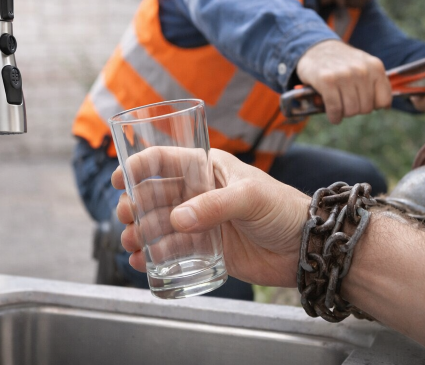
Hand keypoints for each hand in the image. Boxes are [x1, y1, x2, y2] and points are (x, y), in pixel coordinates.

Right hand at [114, 148, 308, 287]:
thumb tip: (177, 220)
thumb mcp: (250, 198)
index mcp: (207, 168)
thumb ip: (215, 206)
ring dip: (140, 232)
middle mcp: (198, 193)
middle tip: (128, 219)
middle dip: (135, 206)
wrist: (304, 247)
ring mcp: (200, 222)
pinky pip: (172, 251)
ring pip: (158, 225)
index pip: (165, 160)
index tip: (120, 181)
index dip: (138, 167)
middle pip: (154, 195)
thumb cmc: (282, 209)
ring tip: (134, 244)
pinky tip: (143, 263)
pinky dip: (153, 256)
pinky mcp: (205, 249)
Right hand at [296, 40, 392, 123]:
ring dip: (343, 113)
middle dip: (356, 109)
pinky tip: (332, 115)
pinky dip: (334, 116)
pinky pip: (335, 109)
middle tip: (347, 102)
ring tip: (339, 105)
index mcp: (375, 67)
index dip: (373, 106)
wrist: (317, 49)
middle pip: (366, 108)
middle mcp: (362, 70)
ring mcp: (344, 75)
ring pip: (351, 111)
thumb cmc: (343, 63)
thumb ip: (376, 83)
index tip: (363, 101)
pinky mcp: (327, 81)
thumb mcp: (364, 66)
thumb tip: (385, 107)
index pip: (383, 100)